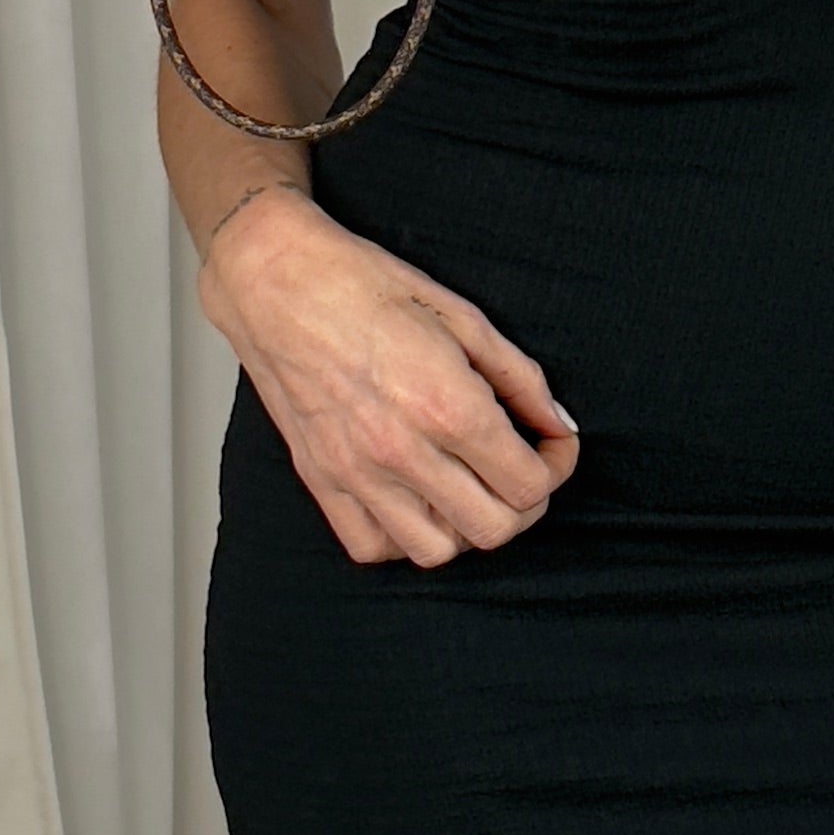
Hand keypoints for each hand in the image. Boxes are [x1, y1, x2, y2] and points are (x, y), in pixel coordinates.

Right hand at [202, 187, 579, 567]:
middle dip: (523, 503)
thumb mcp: (464, 317)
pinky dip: (402, 537)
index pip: (529, 484)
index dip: (556, 467)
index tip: (552, 445)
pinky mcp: (320, 480)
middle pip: (493, 529)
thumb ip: (520, 379)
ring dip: (464, 525)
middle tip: (520, 468)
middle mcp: (402, 451)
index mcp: (447, 406)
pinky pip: (371, 547)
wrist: (276, 283)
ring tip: (467, 485)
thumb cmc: (365, 286)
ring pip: (436, 551)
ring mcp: (356, 473)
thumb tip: (557, 423)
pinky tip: (416, 499)